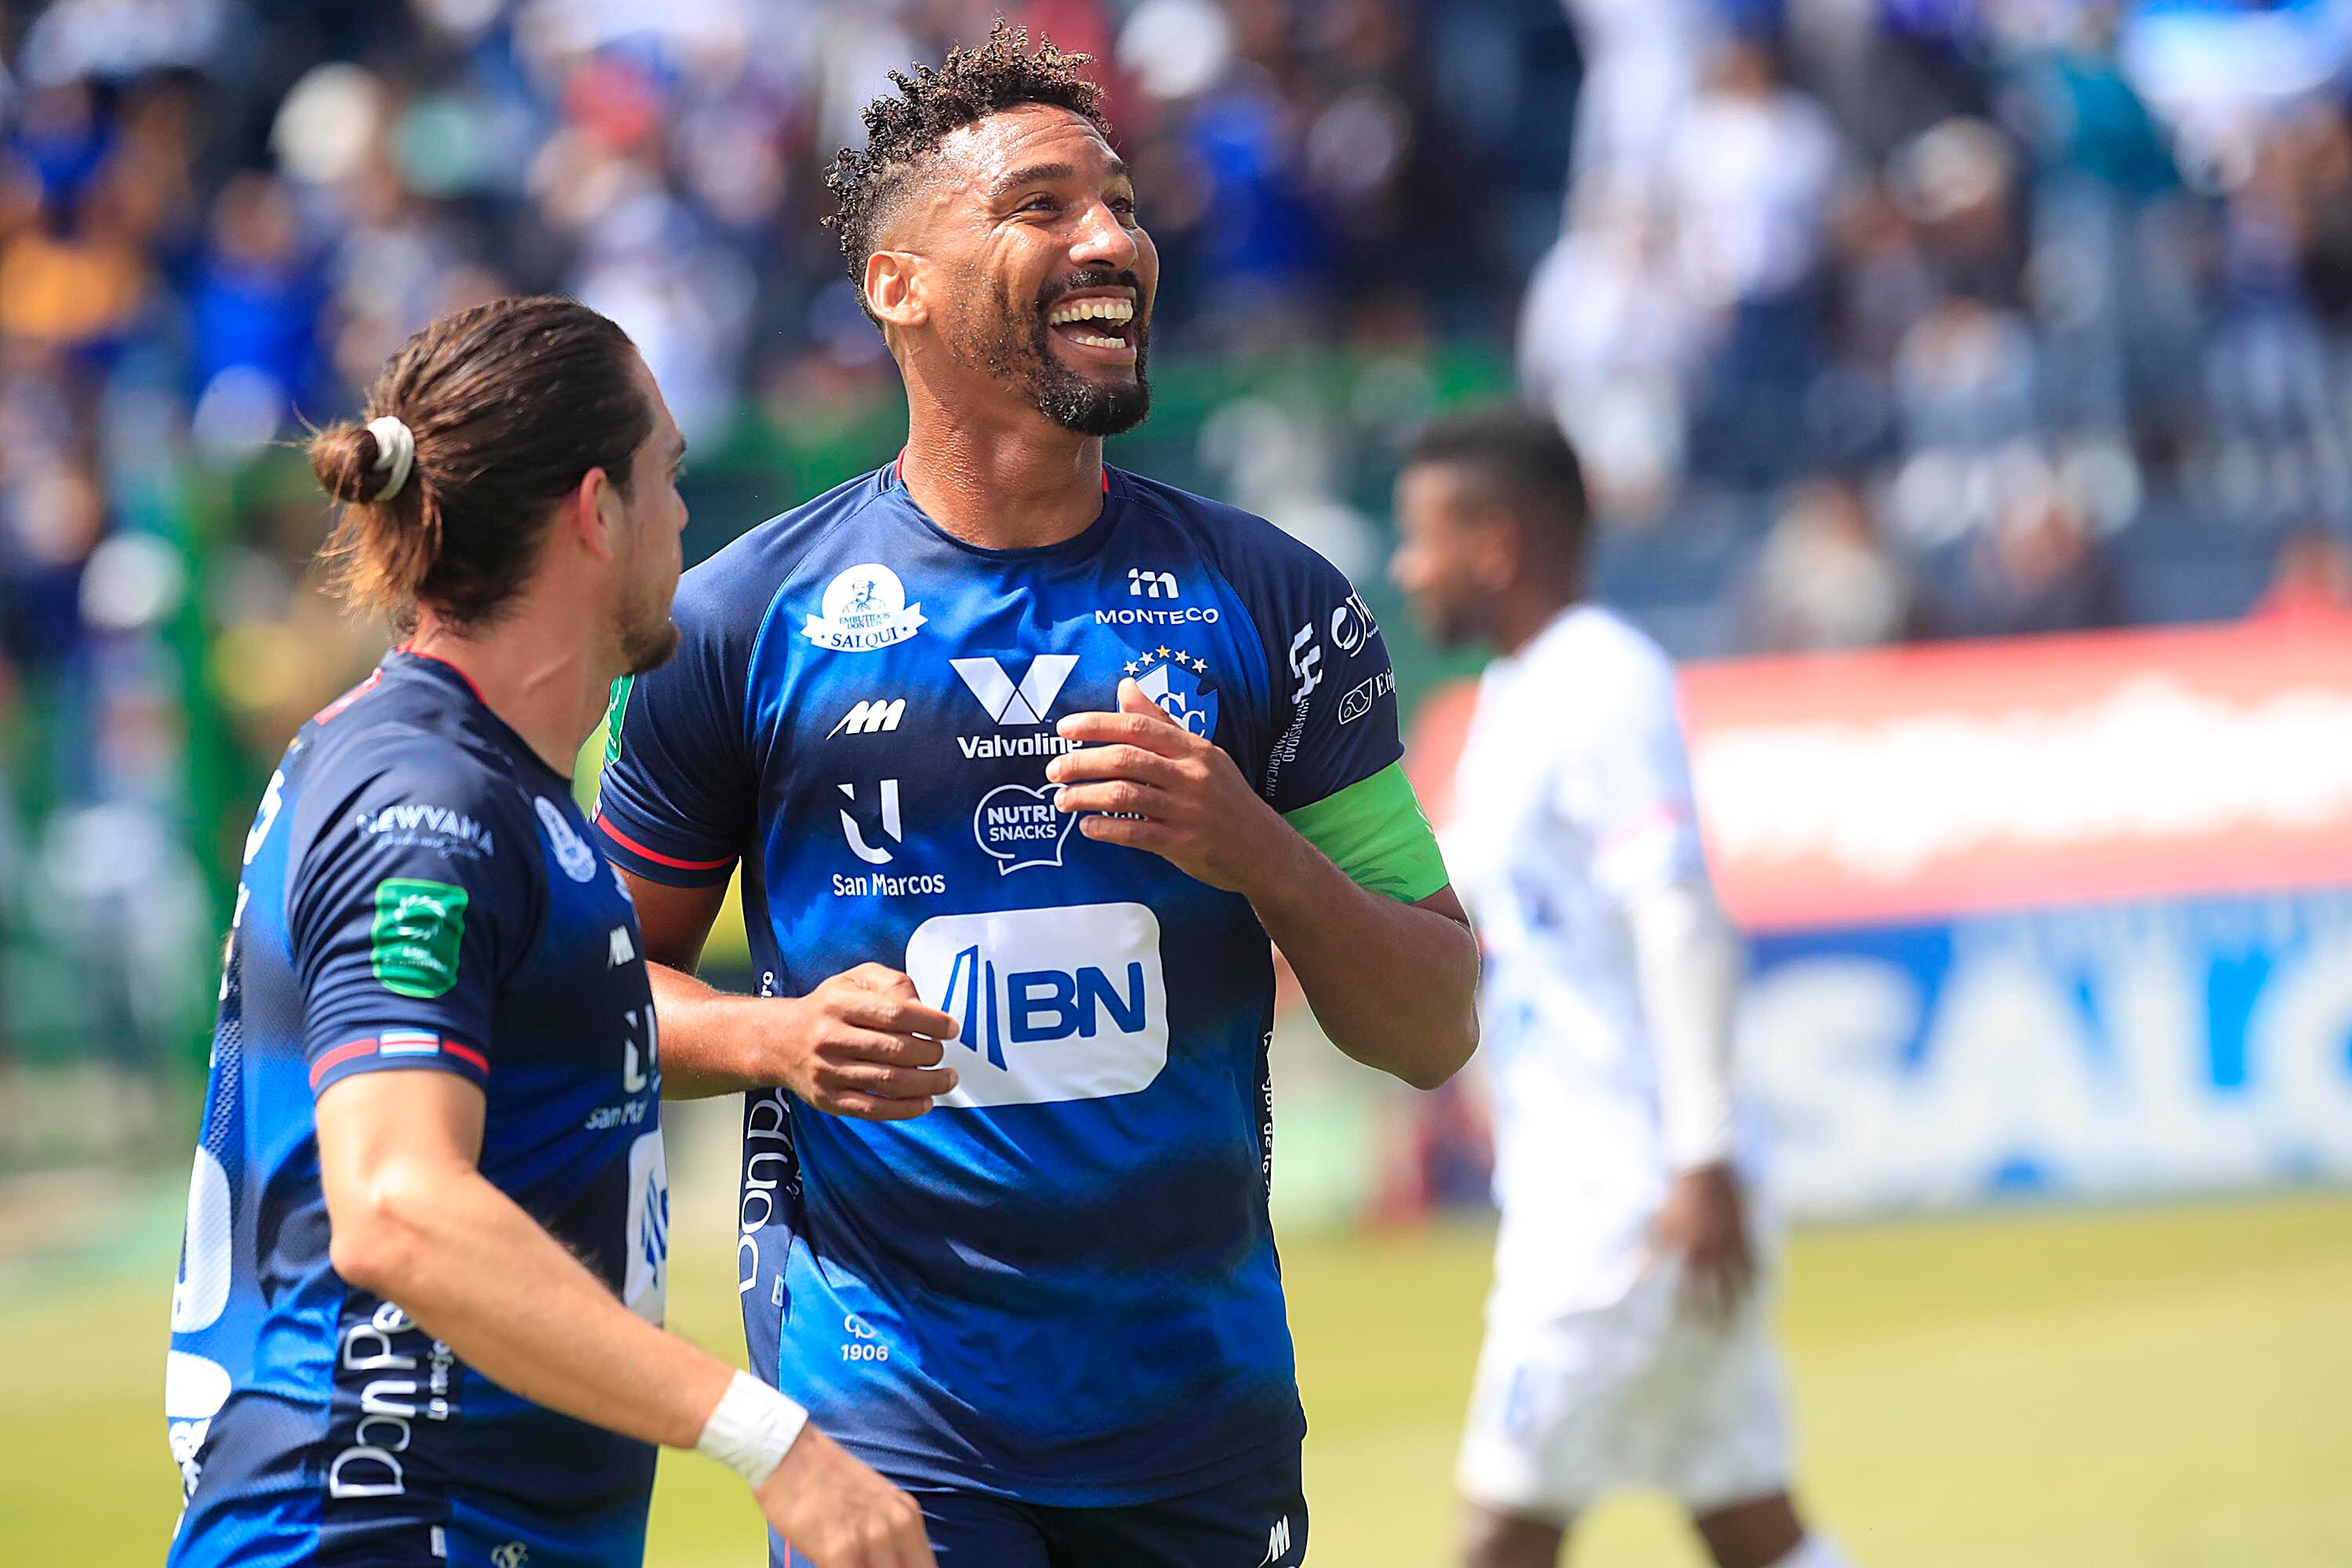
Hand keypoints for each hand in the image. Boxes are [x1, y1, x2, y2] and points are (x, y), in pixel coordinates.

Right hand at [747, 964, 959, 1119]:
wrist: (779, 1041)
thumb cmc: (829, 1007)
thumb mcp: (855, 979)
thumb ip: (892, 983)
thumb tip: (925, 1008)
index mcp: (840, 1003)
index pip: (895, 1013)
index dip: (930, 1022)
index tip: (951, 1028)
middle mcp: (830, 1037)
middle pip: (895, 1050)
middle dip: (930, 1054)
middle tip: (943, 1054)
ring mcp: (827, 1071)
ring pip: (888, 1081)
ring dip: (927, 1083)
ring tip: (947, 1079)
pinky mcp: (828, 1100)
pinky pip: (873, 1109)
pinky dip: (905, 1109)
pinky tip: (926, 1102)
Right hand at [756, 1425, 934, 1567]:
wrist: (787, 1453)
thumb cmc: (825, 1479)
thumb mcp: (874, 1501)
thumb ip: (890, 1535)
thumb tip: (891, 1563)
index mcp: (907, 1515)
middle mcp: (897, 1525)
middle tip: (861, 1566)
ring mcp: (871, 1537)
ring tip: (845, 1564)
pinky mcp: (841, 1549)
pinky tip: (829, 1565)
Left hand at [1048, 678, 1288, 894]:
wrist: (1263, 849)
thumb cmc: (1226, 797)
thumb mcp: (1202, 754)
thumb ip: (1161, 721)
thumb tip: (1125, 686)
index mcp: (1193, 748)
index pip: (1138, 726)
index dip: (1096, 724)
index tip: (1064, 728)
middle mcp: (1191, 774)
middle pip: (1125, 758)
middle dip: (1081, 762)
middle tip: (1054, 770)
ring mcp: (1187, 810)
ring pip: (1124, 795)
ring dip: (1085, 795)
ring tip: (1062, 799)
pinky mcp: (1183, 844)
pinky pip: (1134, 832)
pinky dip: (1105, 828)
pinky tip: (1087, 826)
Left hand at [1648, 1163, 1754, 1324]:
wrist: (1706, 1171)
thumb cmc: (1677, 1199)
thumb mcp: (1660, 1224)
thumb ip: (1651, 1252)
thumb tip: (1637, 1276)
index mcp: (1689, 1249)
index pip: (1688, 1288)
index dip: (1688, 1309)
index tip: (1687, 1327)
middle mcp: (1713, 1250)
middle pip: (1718, 1291)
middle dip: (1718, 1313)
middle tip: (1719, 1333)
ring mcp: (1732, 1243)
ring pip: (1739, 1280)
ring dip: (1739, 1301)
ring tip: (1739, 1319)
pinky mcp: (1745, 1234)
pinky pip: (1754, 1262)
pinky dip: (1756, 1277)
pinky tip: (1755, 1291)